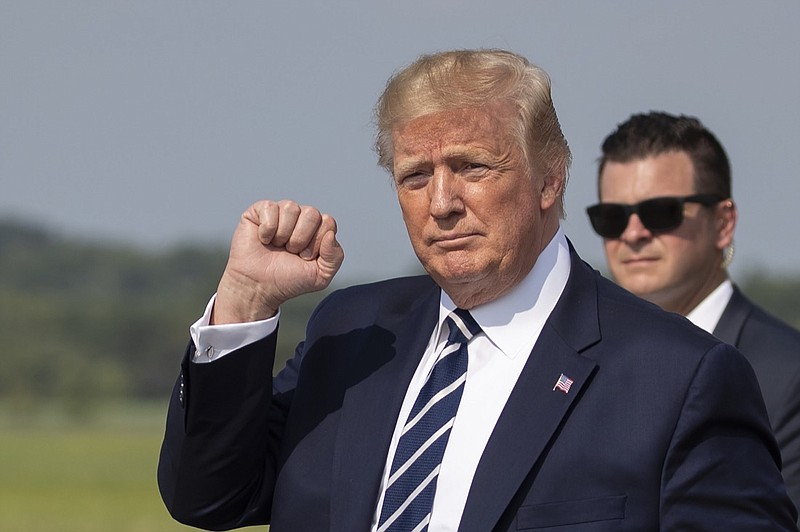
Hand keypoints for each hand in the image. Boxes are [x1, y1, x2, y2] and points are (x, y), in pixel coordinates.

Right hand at [212, 200, 343, 323]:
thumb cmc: (288, 280)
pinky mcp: (259, 211)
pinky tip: (263, 240)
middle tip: (290, 252)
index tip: (304, 257)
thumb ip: (335, 257)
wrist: (258, 287)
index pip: (328, 222)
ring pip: (291, 208)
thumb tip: (330, 234)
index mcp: (317, 229)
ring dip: (283, 234)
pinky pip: (270, 207)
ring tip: (276, 246)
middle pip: (312, 213)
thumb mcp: (320, 276)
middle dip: (300, 238)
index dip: (316, 243)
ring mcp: (280, 213)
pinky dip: (267, 229)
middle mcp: (300, 218)